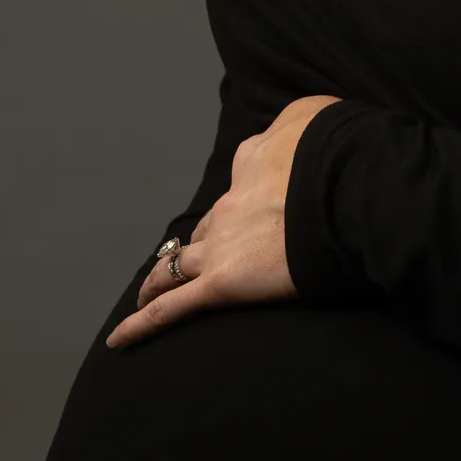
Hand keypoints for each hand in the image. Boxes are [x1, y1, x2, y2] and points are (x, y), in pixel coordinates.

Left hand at [106, 94, 338, 348]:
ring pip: (174, 269)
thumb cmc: (335, 152)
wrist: (340, 182)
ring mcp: (221, 249)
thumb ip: (294, 129)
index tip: (226, 223)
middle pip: (199, 235)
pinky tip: (119, 340)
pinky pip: (170, 309)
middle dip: (187, 251)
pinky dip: (140, 325)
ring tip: (144, 297)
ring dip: (156, 282)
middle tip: (180, 266)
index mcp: (251, 174)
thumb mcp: (312, 119)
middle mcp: (228, 211)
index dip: (224, 214)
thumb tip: (291, 135)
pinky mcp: (223, 283)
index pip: (230, 195)